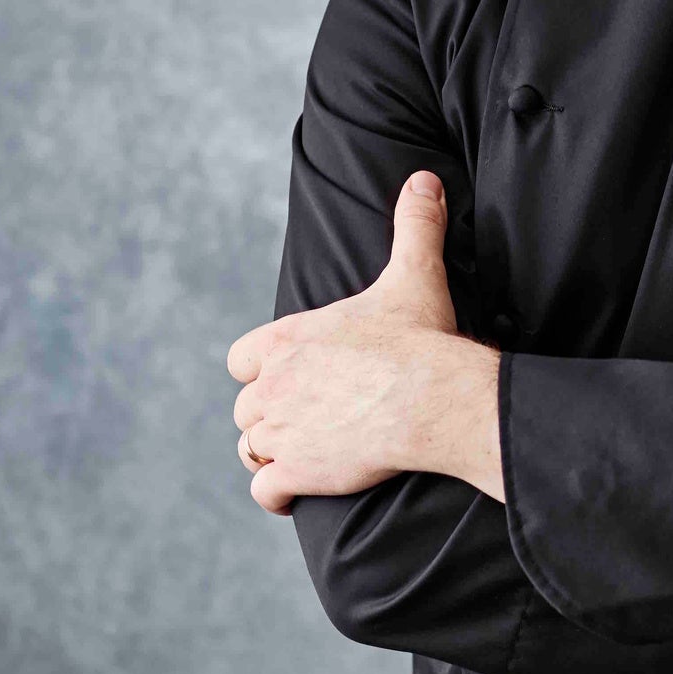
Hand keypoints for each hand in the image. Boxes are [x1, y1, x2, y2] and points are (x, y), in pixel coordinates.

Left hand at [226, 173, 503, 515]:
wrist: (431, 399)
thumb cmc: (421, 338)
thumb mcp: (414, 274)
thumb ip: (414, 225)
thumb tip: (425, 179)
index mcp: (289, 339)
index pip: (241, 358)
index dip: (257, 371)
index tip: (283, 378)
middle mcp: (273, 384)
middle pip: (245, 409)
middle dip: (266, 417)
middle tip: (302, 421)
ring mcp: (281, 430)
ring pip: (250, 449)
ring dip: (268, 455)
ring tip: (299, 456)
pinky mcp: (297, 471)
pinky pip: (265, 491)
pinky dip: (276, 494)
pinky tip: (296, 493)